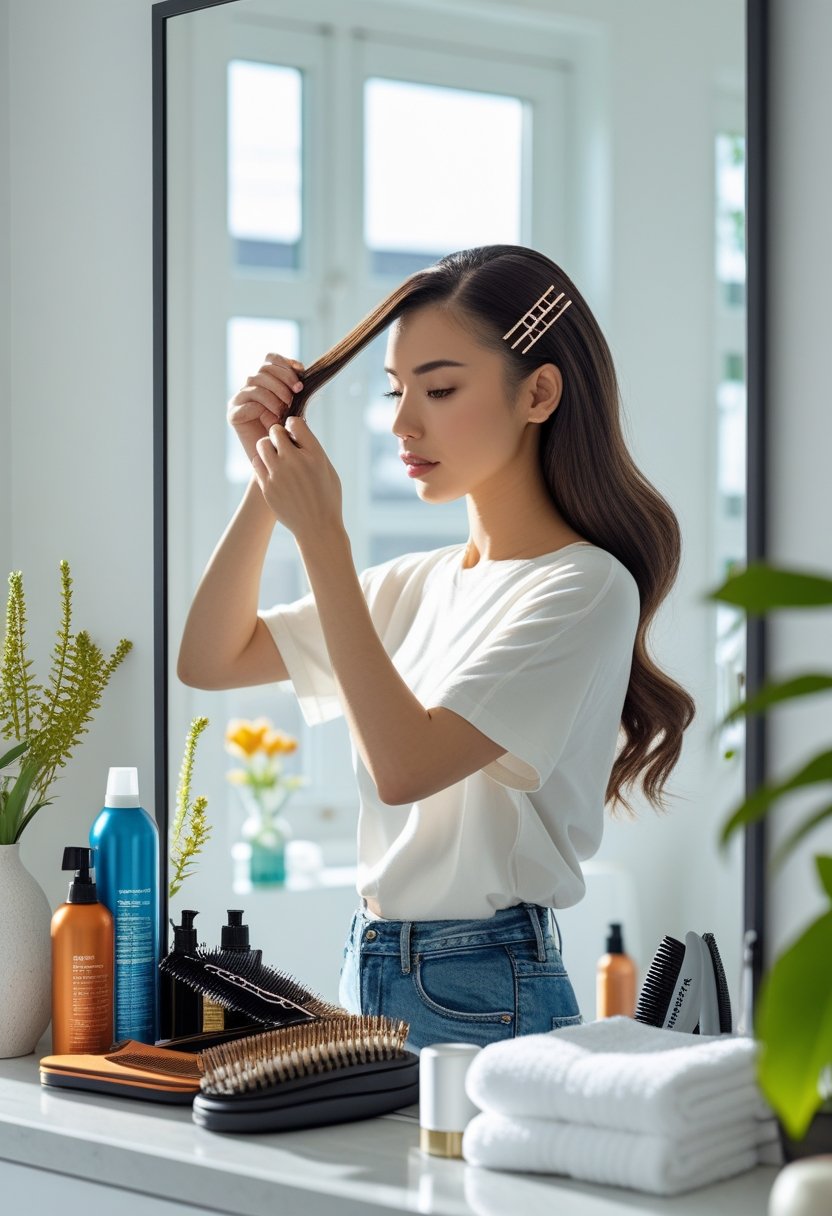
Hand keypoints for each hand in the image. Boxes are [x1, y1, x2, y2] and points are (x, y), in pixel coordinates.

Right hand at [227, 353, 304, 465]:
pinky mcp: (234, 415)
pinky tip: (273, 419)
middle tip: (295, 393)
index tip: (301, 373)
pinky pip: (246, 402)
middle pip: (263, 369)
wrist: (277, 461)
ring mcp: (240, 400)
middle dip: (282, 378)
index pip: (270, 360)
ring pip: (254, 382)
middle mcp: (250, 388)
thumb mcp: (296, 406)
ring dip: (274, 393)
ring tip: (285, 408)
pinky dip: (262, 407)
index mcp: (265, 382)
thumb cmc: (288, 434)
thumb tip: (300, 369)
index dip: (285, 363)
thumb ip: (294, 388)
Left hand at [252, 414, 343, 547]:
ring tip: (277, 457)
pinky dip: (263, 462)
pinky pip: (256, 462)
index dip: (294, 425)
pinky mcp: (266, 486)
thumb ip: (313, 449)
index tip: (296, 434)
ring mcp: (278, 474)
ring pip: (262, 445)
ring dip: (269, 447)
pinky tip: (272, 469)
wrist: (317, 528)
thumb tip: (296, 430)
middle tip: (285, 445)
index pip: (294, 422)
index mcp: (314, 455)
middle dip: (280, 435)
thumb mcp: (328, 469)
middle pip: (275, 431)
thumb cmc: (326, 498)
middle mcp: (295, 461)